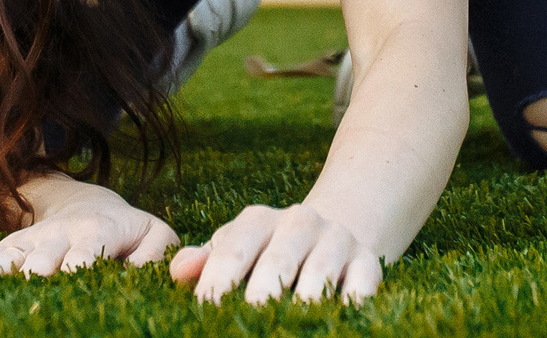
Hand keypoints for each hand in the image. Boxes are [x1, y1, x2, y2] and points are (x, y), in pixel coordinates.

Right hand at [0, 184, 178, 277]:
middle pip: (40, 258)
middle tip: (26, 287)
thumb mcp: (155, 233)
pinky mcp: (11, 249)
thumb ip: (156, 252)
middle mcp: (57, 237)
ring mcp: (31, 243)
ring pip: (9, 256)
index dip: (77, 267)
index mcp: (95, 231)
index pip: (84, 252)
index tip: (69, 280)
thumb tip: (142, 273)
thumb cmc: (130, 229)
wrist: (89, 204)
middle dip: (32, 273)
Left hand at [169, 202, 383, 304]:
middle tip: (246, 322)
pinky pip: (361, 285)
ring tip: (284, 327)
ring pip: (319, 275)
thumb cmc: (266, 253)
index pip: (233, 250)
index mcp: (258, 220)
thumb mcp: (235, 250)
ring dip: (303, 304)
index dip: (217, 283)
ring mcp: (337, 239)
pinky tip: (331, 323)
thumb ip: (204, 262)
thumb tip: (179, 270)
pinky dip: (348, 304)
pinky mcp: (368, 260)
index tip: (204, 312)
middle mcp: (299, 222)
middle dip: (260, 296)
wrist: (331, 236)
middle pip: (277, 263)